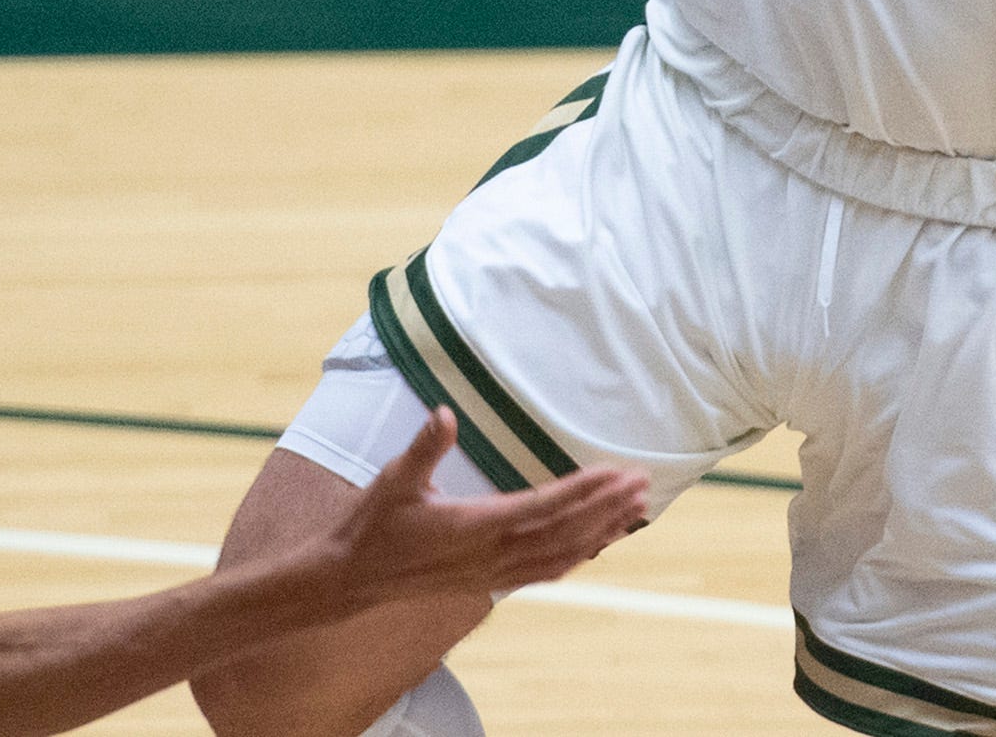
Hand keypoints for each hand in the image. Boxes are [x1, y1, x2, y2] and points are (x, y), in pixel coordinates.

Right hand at [315, 409, 648, 614]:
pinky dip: (577, 556)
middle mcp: (491, 556)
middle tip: (642, 484)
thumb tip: (444, 413)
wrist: (352, 578)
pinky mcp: (488, 582)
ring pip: (562, 557)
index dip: (584, 491)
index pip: (543, 507)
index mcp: (474, 527)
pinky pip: (545, 572)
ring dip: (600, 533)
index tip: (617, 472)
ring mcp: (492, 574)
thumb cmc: (374, 524)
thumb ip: (425, 447)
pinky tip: (595, 544)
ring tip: (634, 511)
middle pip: (565, 535)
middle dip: (607, 510)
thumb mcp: (395, 479)